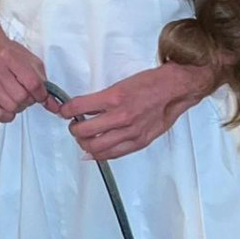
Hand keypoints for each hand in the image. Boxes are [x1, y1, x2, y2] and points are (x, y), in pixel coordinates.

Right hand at [0, 32, 59, 121]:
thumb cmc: (8, 52)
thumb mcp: (30, 59)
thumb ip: (42, 79)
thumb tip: (52, 102)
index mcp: (10, 57)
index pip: (32, 83)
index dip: (41, 94)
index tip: (43, 95)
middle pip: (21, 96)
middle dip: (30, 100)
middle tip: (30, 95)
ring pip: (10, 106)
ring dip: (20, 107)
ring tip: (19, 99)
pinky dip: (8, 115)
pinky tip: (10, 108)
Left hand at [57, 62, 213, 161]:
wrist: (175, 89)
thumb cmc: (149, 83)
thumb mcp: (121, 84)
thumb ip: (102, 100)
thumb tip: (84, 111)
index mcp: (114, 97)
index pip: (78, 107)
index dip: (66, 111)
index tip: (64, 111)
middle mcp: (121, 116)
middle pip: (84, 131)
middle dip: (74, 129)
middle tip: (74, 125)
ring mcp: (131, 132)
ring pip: (96, 147)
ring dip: (84, 144)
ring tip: (84, 138)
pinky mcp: (139, 142)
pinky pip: (113, 154)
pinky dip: (99, 155)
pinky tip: (93, 152)